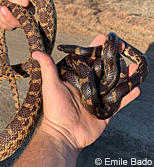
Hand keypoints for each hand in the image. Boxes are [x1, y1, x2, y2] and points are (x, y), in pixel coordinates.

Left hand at [0, 0, 29, 29]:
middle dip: (10, 14)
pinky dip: (0, 22)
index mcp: (31, 0)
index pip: (28, 3)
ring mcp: (21, 20)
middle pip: (22, 19)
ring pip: (14, 24)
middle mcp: (29, 12)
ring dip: (3, 17)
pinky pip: (8, 27)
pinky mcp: (13, 24)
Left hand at [32, 34, 139, 149]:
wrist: (64, 134)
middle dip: (113, 57)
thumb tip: (35, 52)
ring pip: (113, 83)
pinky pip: (119, 102)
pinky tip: (137, 88)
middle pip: (103, 68)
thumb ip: (47, 68)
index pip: (88, 60)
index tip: (104, 37)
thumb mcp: (50, 86)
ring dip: (125, 74)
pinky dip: (128, 96)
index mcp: (77, 78)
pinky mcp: (106, 110)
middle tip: (122, 46)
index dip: (96, 48)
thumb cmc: (55, 109)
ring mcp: (98, 97)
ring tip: (134, 65)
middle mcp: (89, 85)